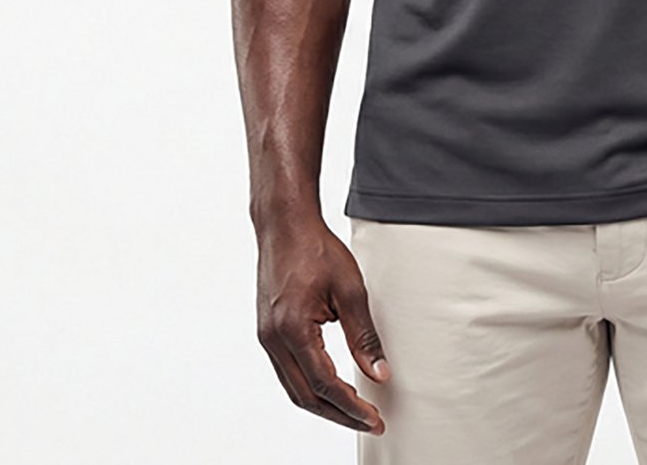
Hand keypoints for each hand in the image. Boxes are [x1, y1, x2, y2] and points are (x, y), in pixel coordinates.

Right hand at [255, 213, 390, 433]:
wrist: (284, 225)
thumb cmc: (315, 249)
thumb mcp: (350, 289)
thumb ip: (363, 335)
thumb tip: (379, 373)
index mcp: (293, 330)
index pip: (324, 384)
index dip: (351, 406)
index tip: (374, 417)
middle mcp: (273, 340)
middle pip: (305, 396)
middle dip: (339, 414)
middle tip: (369, 422)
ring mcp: (267, 337)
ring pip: (294, 388)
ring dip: (323, 404)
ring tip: (353, 411)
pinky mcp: (268, 332)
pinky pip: (287, 372)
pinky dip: (309, 387)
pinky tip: (330, 387)